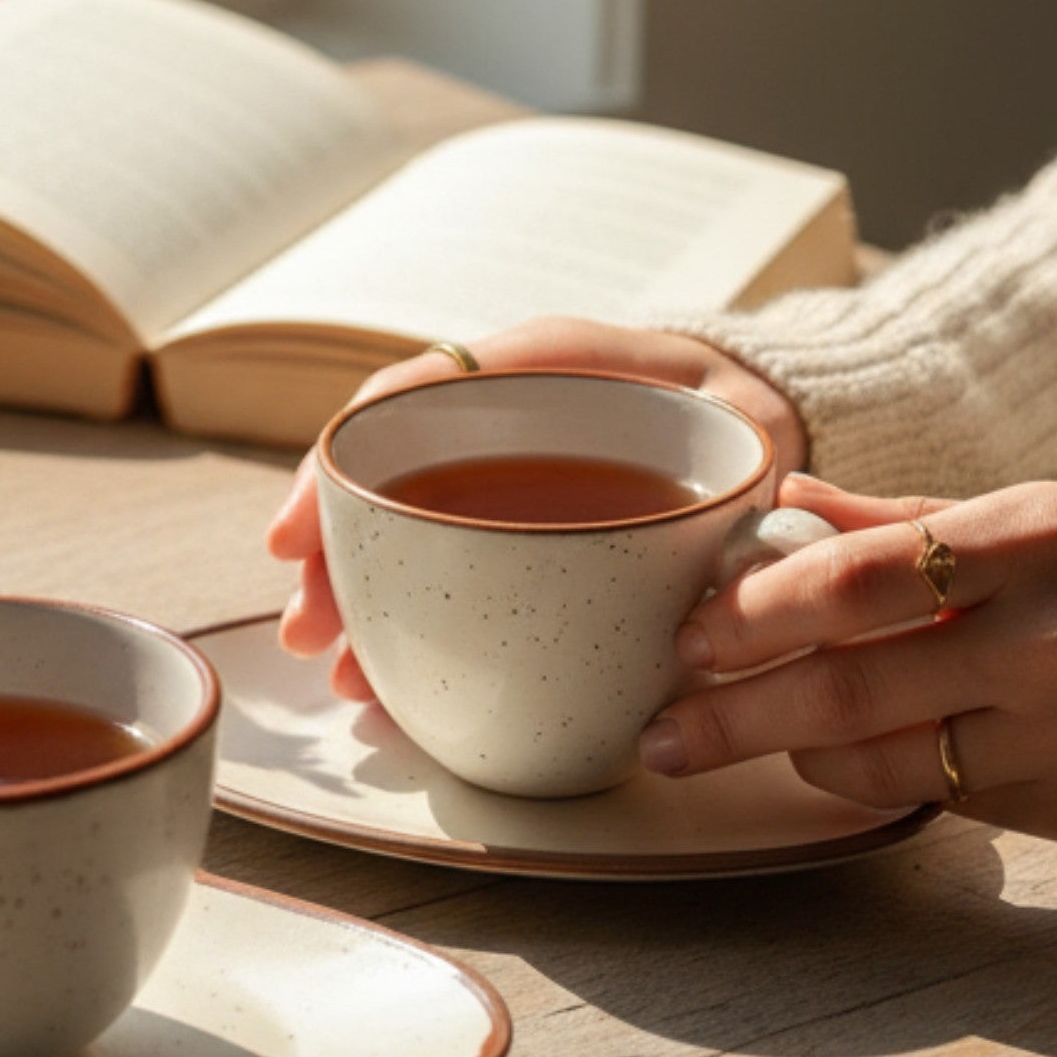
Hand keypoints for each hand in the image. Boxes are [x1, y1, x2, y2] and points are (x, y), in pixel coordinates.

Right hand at [265, 315, 808, 700]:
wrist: (764, 422)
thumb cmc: (732, 407)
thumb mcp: (731, 416)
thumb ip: (708, 470)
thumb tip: (687, 543)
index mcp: (530, 372)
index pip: (401, 403)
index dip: (335, 470)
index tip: (292, 539)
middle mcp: (496, 425)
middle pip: (385, 487)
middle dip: (332, 563)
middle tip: (308, 635)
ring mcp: (503, 488)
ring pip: (407, 545)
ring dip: (365, 610)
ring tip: (345, 677)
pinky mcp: (521, 546)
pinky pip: (451, 587)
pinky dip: (417, 632)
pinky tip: (396, 684)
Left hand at [639, 473, 1056, 846]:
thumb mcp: (1012, 513)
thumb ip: (891, 517)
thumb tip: (780, 503)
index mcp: (1029, 541)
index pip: (861, 579)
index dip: (761, 612)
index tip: (691, 637)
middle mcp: (1050, 641)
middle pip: (853, 687)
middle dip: (738, 716)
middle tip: (663, 731)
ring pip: (882, 760)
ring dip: (789, 753)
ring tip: (730, 739)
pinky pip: (930, 800)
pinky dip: (861, 781)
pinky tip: (821, 761)